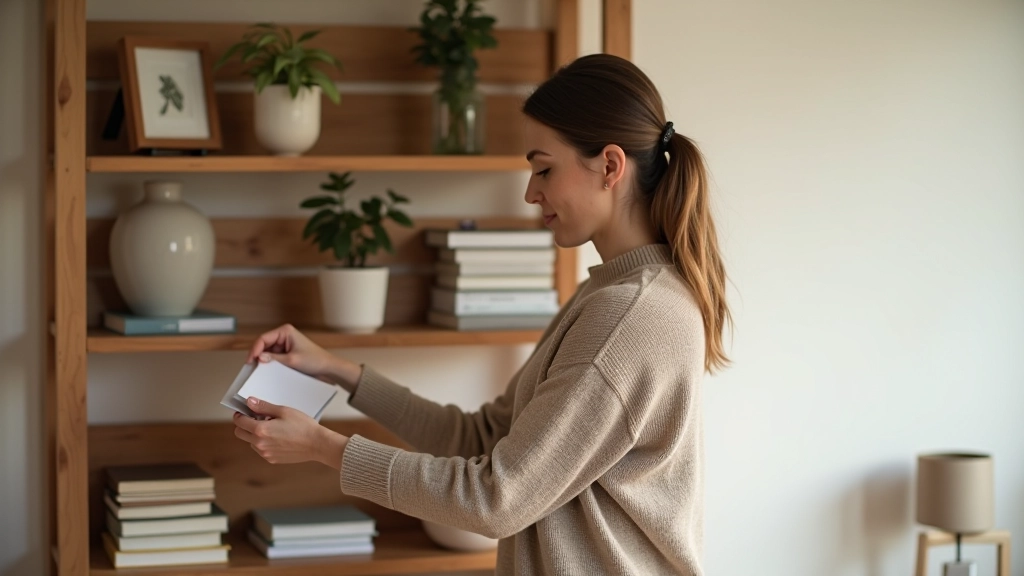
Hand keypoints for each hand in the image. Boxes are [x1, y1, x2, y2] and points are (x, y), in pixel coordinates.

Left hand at [233, 397, 347, 468]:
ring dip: (254, 435)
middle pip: (240, 434)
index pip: (239, 422)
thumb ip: (263, 407)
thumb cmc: (303, 426)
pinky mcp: (272, 459)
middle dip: (244, 425)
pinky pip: (261, 450)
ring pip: (250, 442)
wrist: (316, 444)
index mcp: (261, 430)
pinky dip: (264, 443)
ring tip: (272, 428)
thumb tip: (249, 402)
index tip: (243, 411)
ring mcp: (265, 453)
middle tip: (256, 418)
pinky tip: (278, 437)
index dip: (239, 415)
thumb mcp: (283, 411)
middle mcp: (260, 443)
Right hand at [246, 324, 360, 391]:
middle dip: (257, 355)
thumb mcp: (292, 360)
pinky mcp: (287, 352)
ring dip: (263, 360)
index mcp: (285, 331)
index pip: (263, 338)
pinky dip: (269, 363)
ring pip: (267, 352)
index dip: (254, 350)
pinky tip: (266, 371)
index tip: (250, 362)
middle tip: (250, 368)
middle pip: (263, 345)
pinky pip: (274, 357)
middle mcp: (284, 335)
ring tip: (257, 371)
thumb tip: (258, 358)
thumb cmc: (314, 360)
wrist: (328, 367)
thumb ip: (274, 359)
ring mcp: (285, 344)